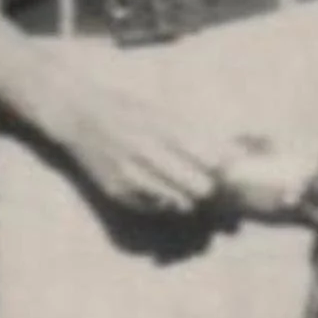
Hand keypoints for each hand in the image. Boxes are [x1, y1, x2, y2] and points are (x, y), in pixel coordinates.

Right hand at [23, 51, 223, 219]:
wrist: (79, 113)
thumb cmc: (128, 109)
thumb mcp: (164, 111)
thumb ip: (198, 133)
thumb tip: (239, 153)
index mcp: (164, 127)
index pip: (212, 160)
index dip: (227, 170)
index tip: (229, 170)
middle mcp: (148, 152)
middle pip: (201, 187)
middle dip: (211, 187)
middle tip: (210, 182)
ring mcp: (132, 174)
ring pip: (181, 203)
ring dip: (189, 197)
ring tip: (186, 187)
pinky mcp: (117, 191)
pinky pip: (156, 208)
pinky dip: (164, 202)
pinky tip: (161, 189)